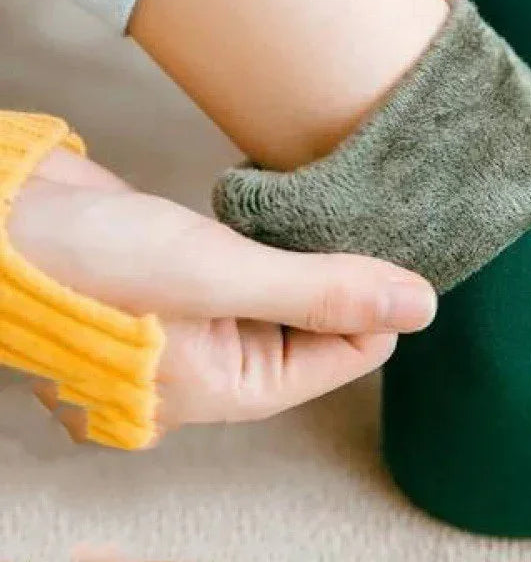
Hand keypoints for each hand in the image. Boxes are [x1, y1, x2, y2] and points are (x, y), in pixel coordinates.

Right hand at [9, 148, 435, 444]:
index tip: (403, 251)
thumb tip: (419, 306)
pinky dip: (279, 241)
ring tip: (343, 211)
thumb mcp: (218, 276)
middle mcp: (221, 362)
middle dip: (345, 278)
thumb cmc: (90, 265)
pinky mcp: (190, 276)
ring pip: (289, 291)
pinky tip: (296, 212)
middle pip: (319, 324)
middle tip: (377, 220)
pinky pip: (257, 267)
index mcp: (232, 387)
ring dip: (314, 255)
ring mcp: (203, 318)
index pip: (342, 354)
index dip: (375, 305)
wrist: (2, 222)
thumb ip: (321, 291)